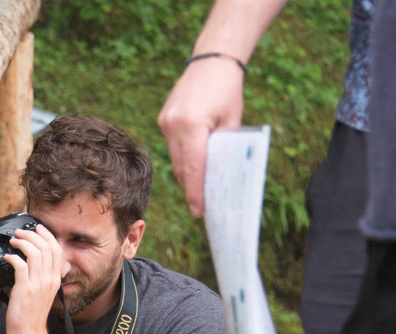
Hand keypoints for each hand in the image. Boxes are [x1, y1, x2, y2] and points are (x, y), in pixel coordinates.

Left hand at [3, 223, 63, 333]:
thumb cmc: (32, 315)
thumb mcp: (44, 293)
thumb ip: (42, 277)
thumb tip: (34, 263)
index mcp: (55, 279)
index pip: (57, 250)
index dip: (47, 235)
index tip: (38, 228)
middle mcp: (49, 280)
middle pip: (46, 247)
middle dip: (33, 234)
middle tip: (20, 232)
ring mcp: (38, 284)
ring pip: (34, 252)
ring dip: (22, 242)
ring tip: (13, 241)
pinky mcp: (25, 289)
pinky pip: (20, 265)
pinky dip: (13, 257)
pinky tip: (6, 257)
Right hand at [158, 58, 245, 216]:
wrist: (212, 60)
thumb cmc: (228, 89)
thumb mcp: (232, 121)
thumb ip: (223, 148)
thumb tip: (219, 176)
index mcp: (192, 125)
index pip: (192, 168)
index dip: (195, 192)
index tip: (199, 211)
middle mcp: (173, 125)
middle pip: (181, 167)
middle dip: (191, 186)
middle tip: (203, 203)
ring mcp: (165, 121)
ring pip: (175, 158)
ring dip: (187, 171)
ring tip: (201, 183)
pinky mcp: (163, 119)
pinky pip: (173, 145)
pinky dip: (184, 155)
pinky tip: (195, 159)